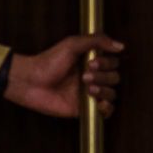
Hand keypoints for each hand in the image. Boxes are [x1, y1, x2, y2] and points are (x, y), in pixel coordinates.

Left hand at [5, 33, 123, 118]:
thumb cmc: (48, 62)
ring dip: (104, 90)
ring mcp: (89, 93)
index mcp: (91, 62)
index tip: (91, 63)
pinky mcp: (84, 108)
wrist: (31, 82)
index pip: (113, 62)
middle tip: (85, 75)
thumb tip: (120, 45)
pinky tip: (98, 102)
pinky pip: (105, 111)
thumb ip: (96, 41)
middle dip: (103, 76)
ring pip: (112, 93)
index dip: (107, 63)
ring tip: (87, 88)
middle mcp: (92, 77)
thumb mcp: (72, 44)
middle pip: (114, 78)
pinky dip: (107, 107)